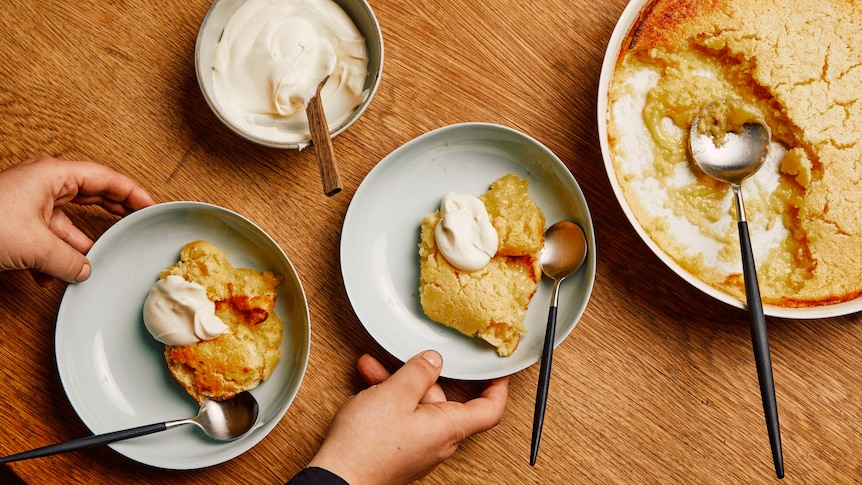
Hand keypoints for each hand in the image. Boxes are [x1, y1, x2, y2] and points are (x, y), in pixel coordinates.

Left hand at [0, 157, 153, 285]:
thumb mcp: (35, 246)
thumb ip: (70, 260)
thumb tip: (87, 270)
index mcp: (53, 176)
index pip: (106, 178)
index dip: (132, 192)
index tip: (152, 206)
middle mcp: (43, 186)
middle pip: (91, 197)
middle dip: (113, 216)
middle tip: (138, 225)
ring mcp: (29, 205)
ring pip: (69, 224)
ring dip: (79, 247)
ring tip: (94, 264)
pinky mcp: (17, 224)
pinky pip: (48, 239)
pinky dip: (54, 258)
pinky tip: (52, 278)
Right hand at [307, 350, 508, 484]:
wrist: (338, 478)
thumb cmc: (367, 446)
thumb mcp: (395, 394)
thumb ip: (418, 372)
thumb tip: (434, 360)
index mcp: (448, 427)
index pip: (489, 409)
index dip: (497, 388)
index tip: (497, 370)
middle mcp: (438, 440)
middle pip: (442, 399)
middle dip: (421, 375)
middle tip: (403, 358)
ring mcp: (418, 447)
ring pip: (416, 406)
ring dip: (397, 385)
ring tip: (373, 369)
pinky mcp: (399, 450)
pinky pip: (401, 418)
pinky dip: (388, 400)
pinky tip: (369, 388)